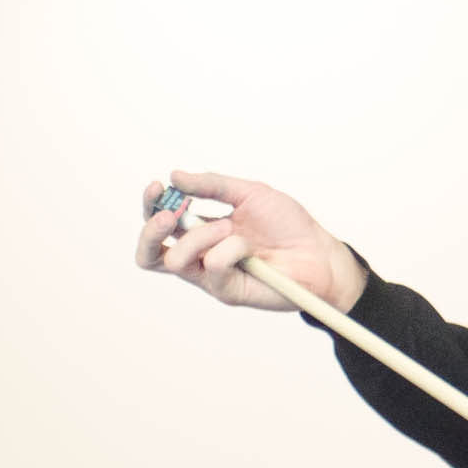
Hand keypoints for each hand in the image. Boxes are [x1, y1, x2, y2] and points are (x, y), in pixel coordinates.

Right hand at [134, 170, 367, 314]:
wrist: (318, 252)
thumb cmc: (287, 224)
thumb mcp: (250, 193)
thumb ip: (212, 185)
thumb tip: (175, 176)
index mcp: (200, 229)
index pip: (159, 222)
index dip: (151, 205)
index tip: (157, 186)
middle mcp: (200, 253)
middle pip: (149, 252)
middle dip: (151, 230)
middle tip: (170, 215)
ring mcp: (210, 275)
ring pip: (174, 260)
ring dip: (200, 236)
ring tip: (229, 228)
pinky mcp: (226, 291)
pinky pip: (210, 267)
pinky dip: (228, 250)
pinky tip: (247, 248)